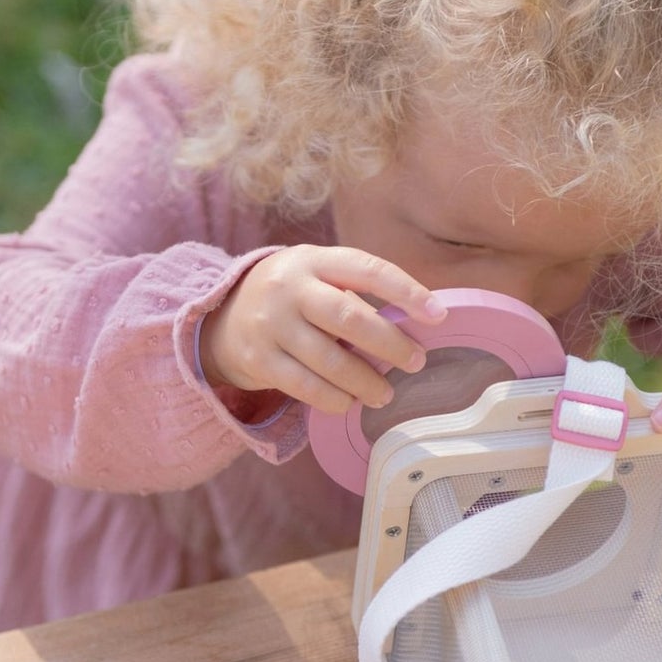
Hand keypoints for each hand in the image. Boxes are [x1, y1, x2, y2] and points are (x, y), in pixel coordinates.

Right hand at [199, 245, 445, 414]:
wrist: (224, 317)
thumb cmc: (293, 298)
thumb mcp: (318, 277)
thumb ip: (357, 294)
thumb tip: (413, 327)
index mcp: (314, 260)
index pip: (368, 270)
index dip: (407, 292)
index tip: (438, 315)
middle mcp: (289, 288)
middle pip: (349, 317)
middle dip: (390, 343)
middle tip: (417, 362)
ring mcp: (270, 324)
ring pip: (329, 360)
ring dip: (366, 381)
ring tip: (386, 393)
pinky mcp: (259, 360)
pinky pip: (306, 386)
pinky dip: (334, 398)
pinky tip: (350, 402)